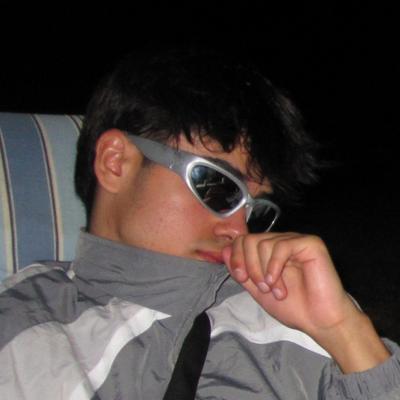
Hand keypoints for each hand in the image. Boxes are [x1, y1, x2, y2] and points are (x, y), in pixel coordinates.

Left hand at [222, 232, 389, 372]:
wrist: (319, 321)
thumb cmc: (292, 307)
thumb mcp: (257, 288)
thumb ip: (241, 270)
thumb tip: (224, 249)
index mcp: (269, 250)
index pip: (243, 240)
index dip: (236, 258)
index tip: (242, 279)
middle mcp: (281, 242)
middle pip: (250, 239)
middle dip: (249, 266)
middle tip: (261, 287)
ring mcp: (295, 241)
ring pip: (263, 243)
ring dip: (264, 271)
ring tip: (276, 290)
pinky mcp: (310, 243)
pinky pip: (282, 246)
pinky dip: (275, 266)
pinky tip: (278, 283)